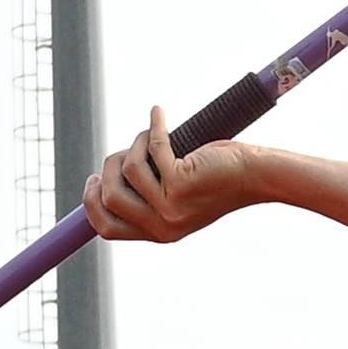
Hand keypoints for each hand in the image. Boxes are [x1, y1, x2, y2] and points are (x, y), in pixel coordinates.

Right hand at [84, 108, 261, 243]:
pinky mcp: (181, 182)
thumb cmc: (218, 181)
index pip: (107, 229)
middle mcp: (163, 226)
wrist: (256, 176)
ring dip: (134, 144)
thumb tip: (109, 174)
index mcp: (159, 234)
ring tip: (149, 134)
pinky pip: (151, 149)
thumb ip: (148, 196)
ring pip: (127, 169)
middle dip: (108, 168)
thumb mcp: (178, 198)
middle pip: (109, 197)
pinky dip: (153, 127)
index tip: (93, 179)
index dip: (92, 203)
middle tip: (122, 151)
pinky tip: (158, 115)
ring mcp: (171, 206)